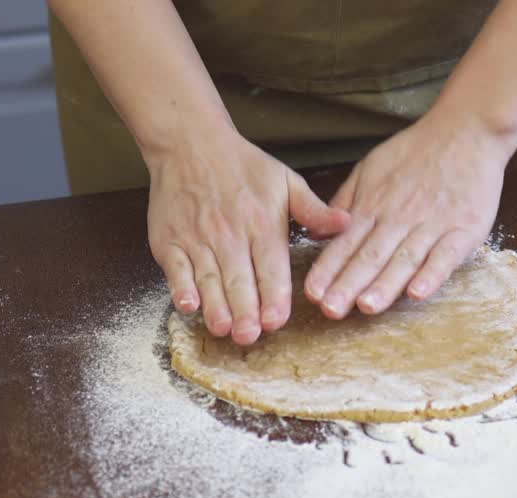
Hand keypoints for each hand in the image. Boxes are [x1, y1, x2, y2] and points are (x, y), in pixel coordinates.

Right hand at [146, 129, 349, 343]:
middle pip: (239, 279)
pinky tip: (189, 306)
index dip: (273, 295)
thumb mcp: (285, 181)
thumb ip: (314, 210)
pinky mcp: (170, 242)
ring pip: (208, 279)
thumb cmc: (242, 166)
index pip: (270, 266)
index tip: (276, 319)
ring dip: (216, 306)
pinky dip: (181, 288)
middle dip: (245, 310)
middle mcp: (229, 234)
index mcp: (262, 223)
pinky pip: (176, 269)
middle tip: (250, 336)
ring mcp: (197, 239)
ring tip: (224, 329)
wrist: (190, 143)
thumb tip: (346, 225)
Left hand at [303, 113, 514, 317]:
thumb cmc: (416, 152)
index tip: (312, 293)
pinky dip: (433, 274)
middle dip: (349, 284)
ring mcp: (433, 224)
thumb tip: (318, 231)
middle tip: (331, 309)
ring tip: (367, 306)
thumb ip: (346, 201)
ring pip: (405, 258)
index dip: (329, 269)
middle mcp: (400, 218)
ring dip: (385, 284)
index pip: (346, 243)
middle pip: (371, 256)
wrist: (466, 130)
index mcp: (375, 206)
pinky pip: (446, 255)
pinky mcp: (464, 228)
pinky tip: (418, 293)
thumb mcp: (371, 167)